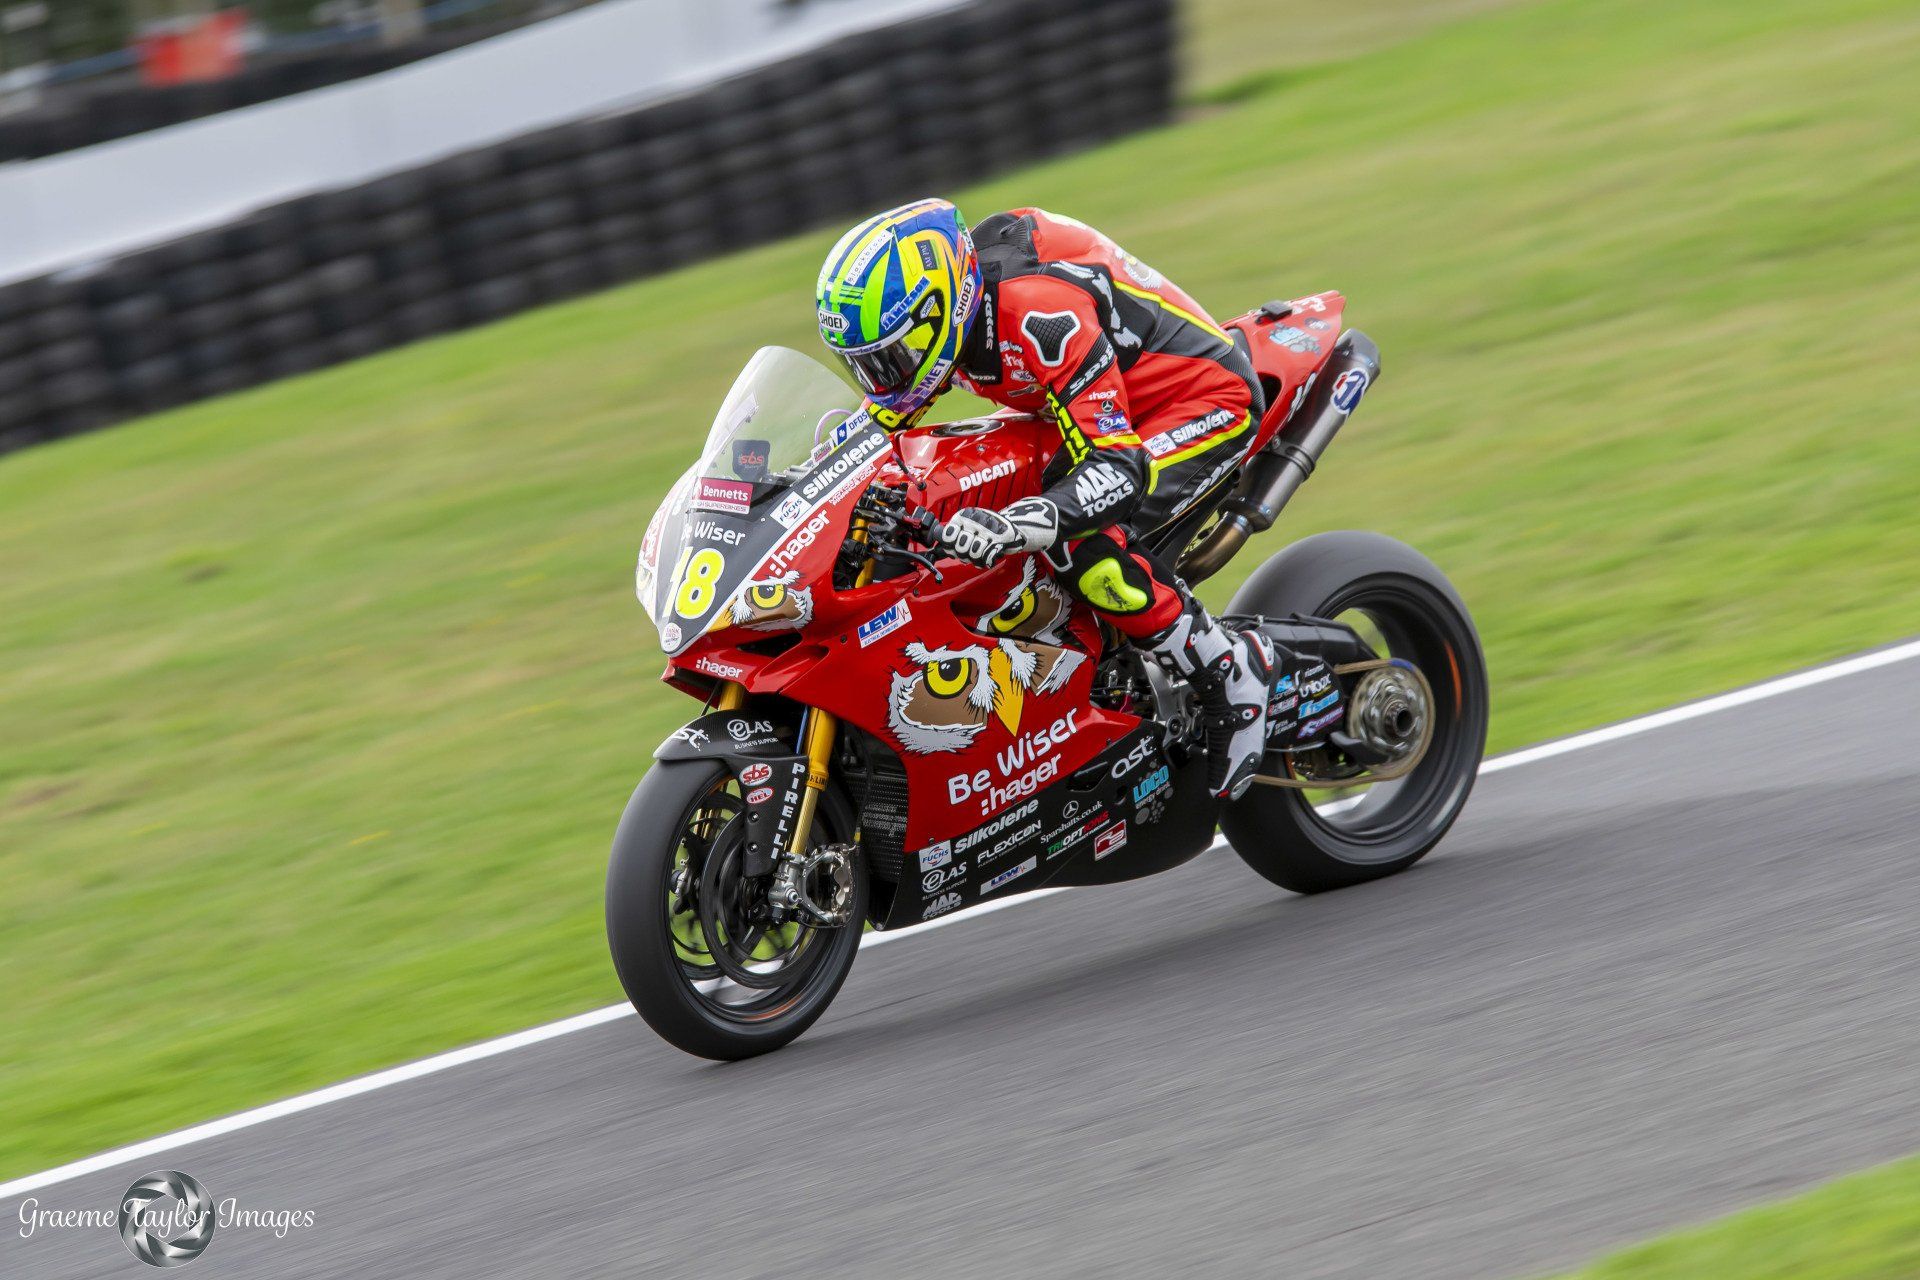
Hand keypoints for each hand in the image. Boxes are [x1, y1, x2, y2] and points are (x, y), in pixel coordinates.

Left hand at [939, 498, 1058, 566]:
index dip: (949, 546)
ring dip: (974, 558)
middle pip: (958, 547)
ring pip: (971, 553)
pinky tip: (988, 555)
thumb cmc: (989, 530)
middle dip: (962, 554)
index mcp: (965, 516)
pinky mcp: (998, 540)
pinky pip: (984, 557)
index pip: (947, 535)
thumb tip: (938, 550)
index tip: (953, 548)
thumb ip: (954, 538)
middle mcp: (974, 520)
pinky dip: (985, 560)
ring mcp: (986, 530)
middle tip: (969, 552)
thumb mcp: (969, 528)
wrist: (1015, 529)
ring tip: (979, 553)